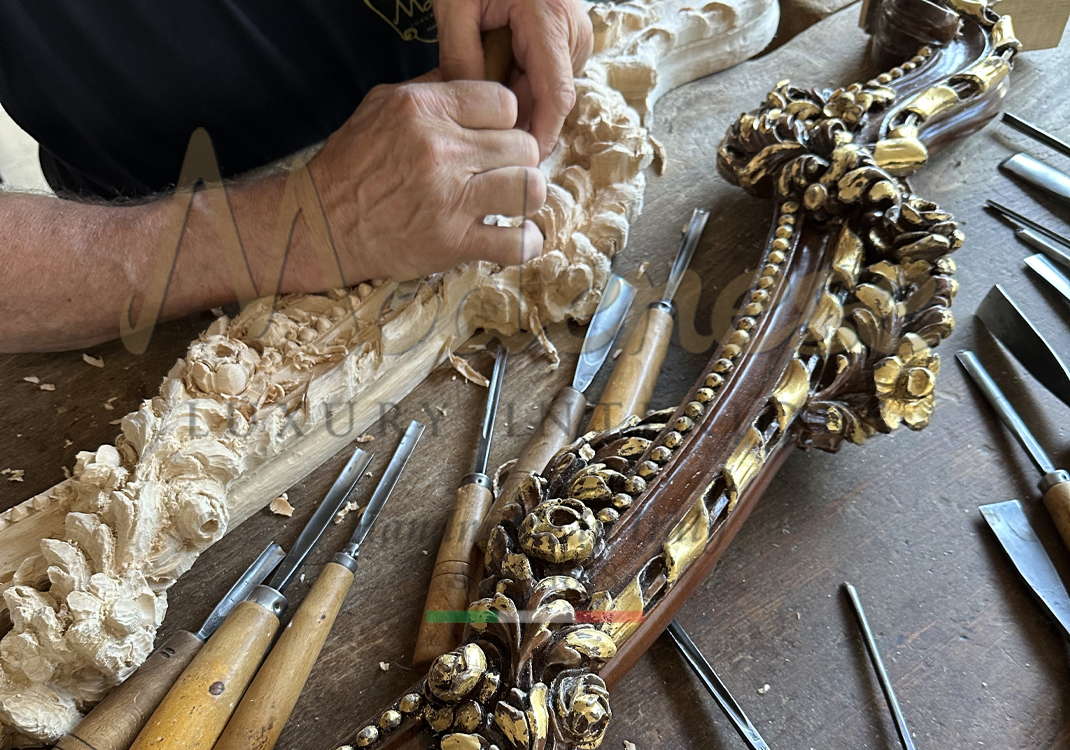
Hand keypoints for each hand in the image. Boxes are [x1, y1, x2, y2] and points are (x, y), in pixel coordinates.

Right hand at [308, 74, 545, 281]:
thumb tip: (478, 84)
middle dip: (517, 158)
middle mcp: (441, 152)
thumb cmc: (353, 164)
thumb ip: (434, 91)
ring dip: (526, 195)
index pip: (505, 103)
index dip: (505, 120)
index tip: (493, 136)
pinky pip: (516, 243)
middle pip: (523, 145)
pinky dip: (526, 242)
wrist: (323, 224)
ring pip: (529, 188)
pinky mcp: (453, 244)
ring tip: (510, 200)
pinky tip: (517, 236)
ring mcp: (450, 200)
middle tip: (500, 171)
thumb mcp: (383, 105)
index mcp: (424, 110)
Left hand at [434, 0, 593, 158]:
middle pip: (549, 99)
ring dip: (514, 104)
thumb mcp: (455, 7)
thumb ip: (462, 60)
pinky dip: (518, 87)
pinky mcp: (564, 40)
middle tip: (477, 137)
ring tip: (479, 104)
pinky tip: (492, 84)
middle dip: (517, 122)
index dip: (539, 137)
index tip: (519, 166)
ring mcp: (572, 36)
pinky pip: (543, 77)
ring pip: (546, 92)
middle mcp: (571, 32)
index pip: (555, 98)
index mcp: (550, 19)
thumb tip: (470, 118)